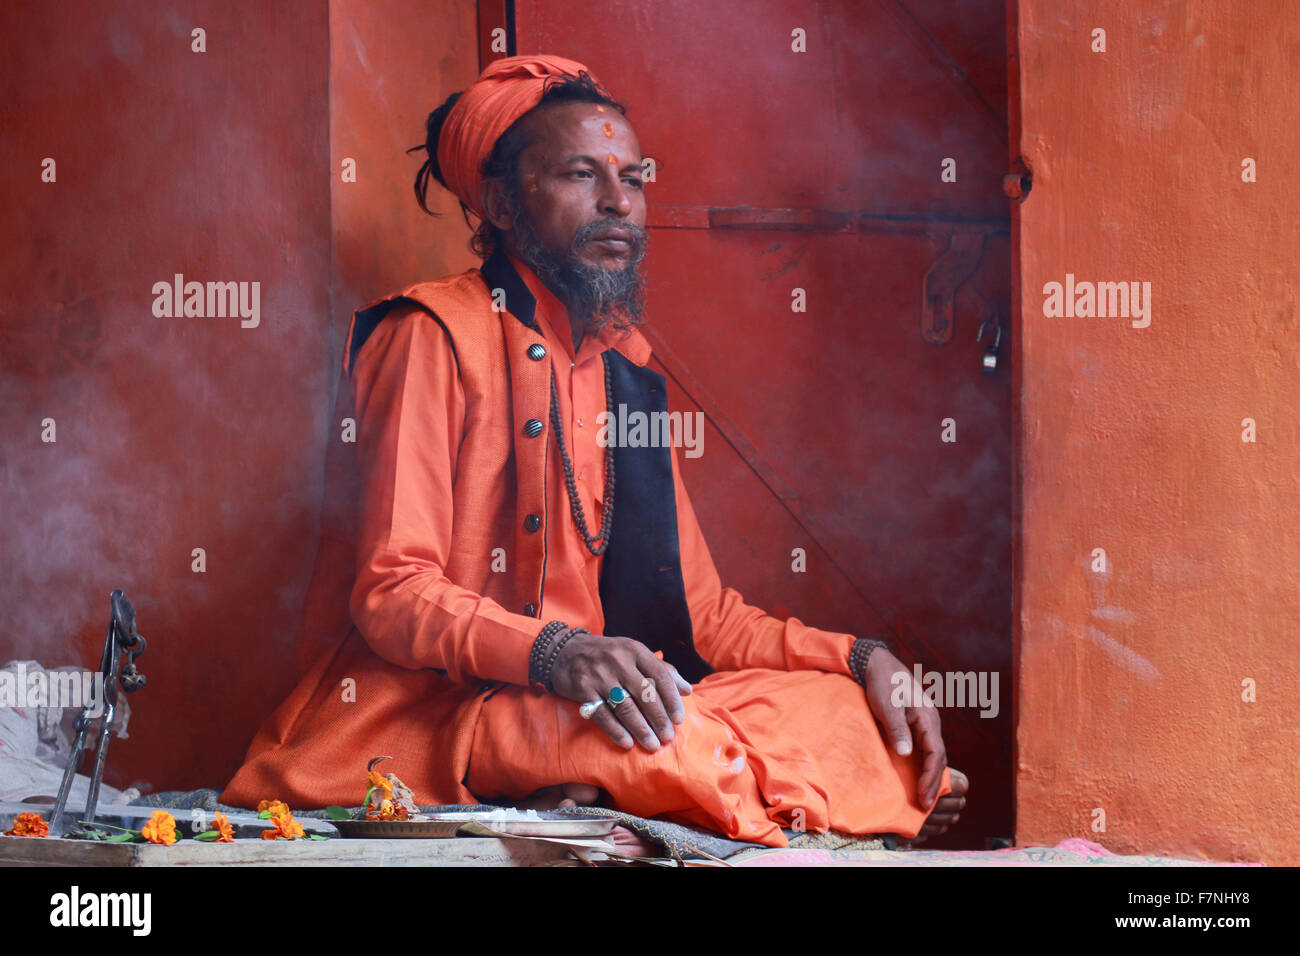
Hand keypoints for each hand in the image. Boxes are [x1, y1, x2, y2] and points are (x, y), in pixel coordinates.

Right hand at [550, 632, 692, 751]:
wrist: (564, 652)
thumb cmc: (607, 656)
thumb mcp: (633, 655)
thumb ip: (660, 670)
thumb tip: (687, 689)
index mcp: (634, 650)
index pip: (660, 675)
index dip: (672, 699)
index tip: (679, 719)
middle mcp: (618, 661)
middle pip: (644, 694)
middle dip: (659, 718)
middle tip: (668, 737)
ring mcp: (599, 675)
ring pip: (625, 707)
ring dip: (640, 729)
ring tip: (652, 745)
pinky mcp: (583, 689)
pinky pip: (602, 715)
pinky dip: (616, 731)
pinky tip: (627, 743)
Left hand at [860, 647, 947, 808]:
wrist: (878, 664)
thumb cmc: (883, 683)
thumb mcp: (887, 704)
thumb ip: (897, 728)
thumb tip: (906, 754)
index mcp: (928, 718)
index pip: (936, 754)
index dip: (931, 777)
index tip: (922, 796)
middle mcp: (931, 722)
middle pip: (938, 758)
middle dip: (932, 783)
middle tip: (924, 806)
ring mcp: (925, 724)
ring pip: (932, 755)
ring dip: (928, 776)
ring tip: (921, 798)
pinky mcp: (916, 725)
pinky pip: (924, 750)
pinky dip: (922, 766)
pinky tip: (915, 778)